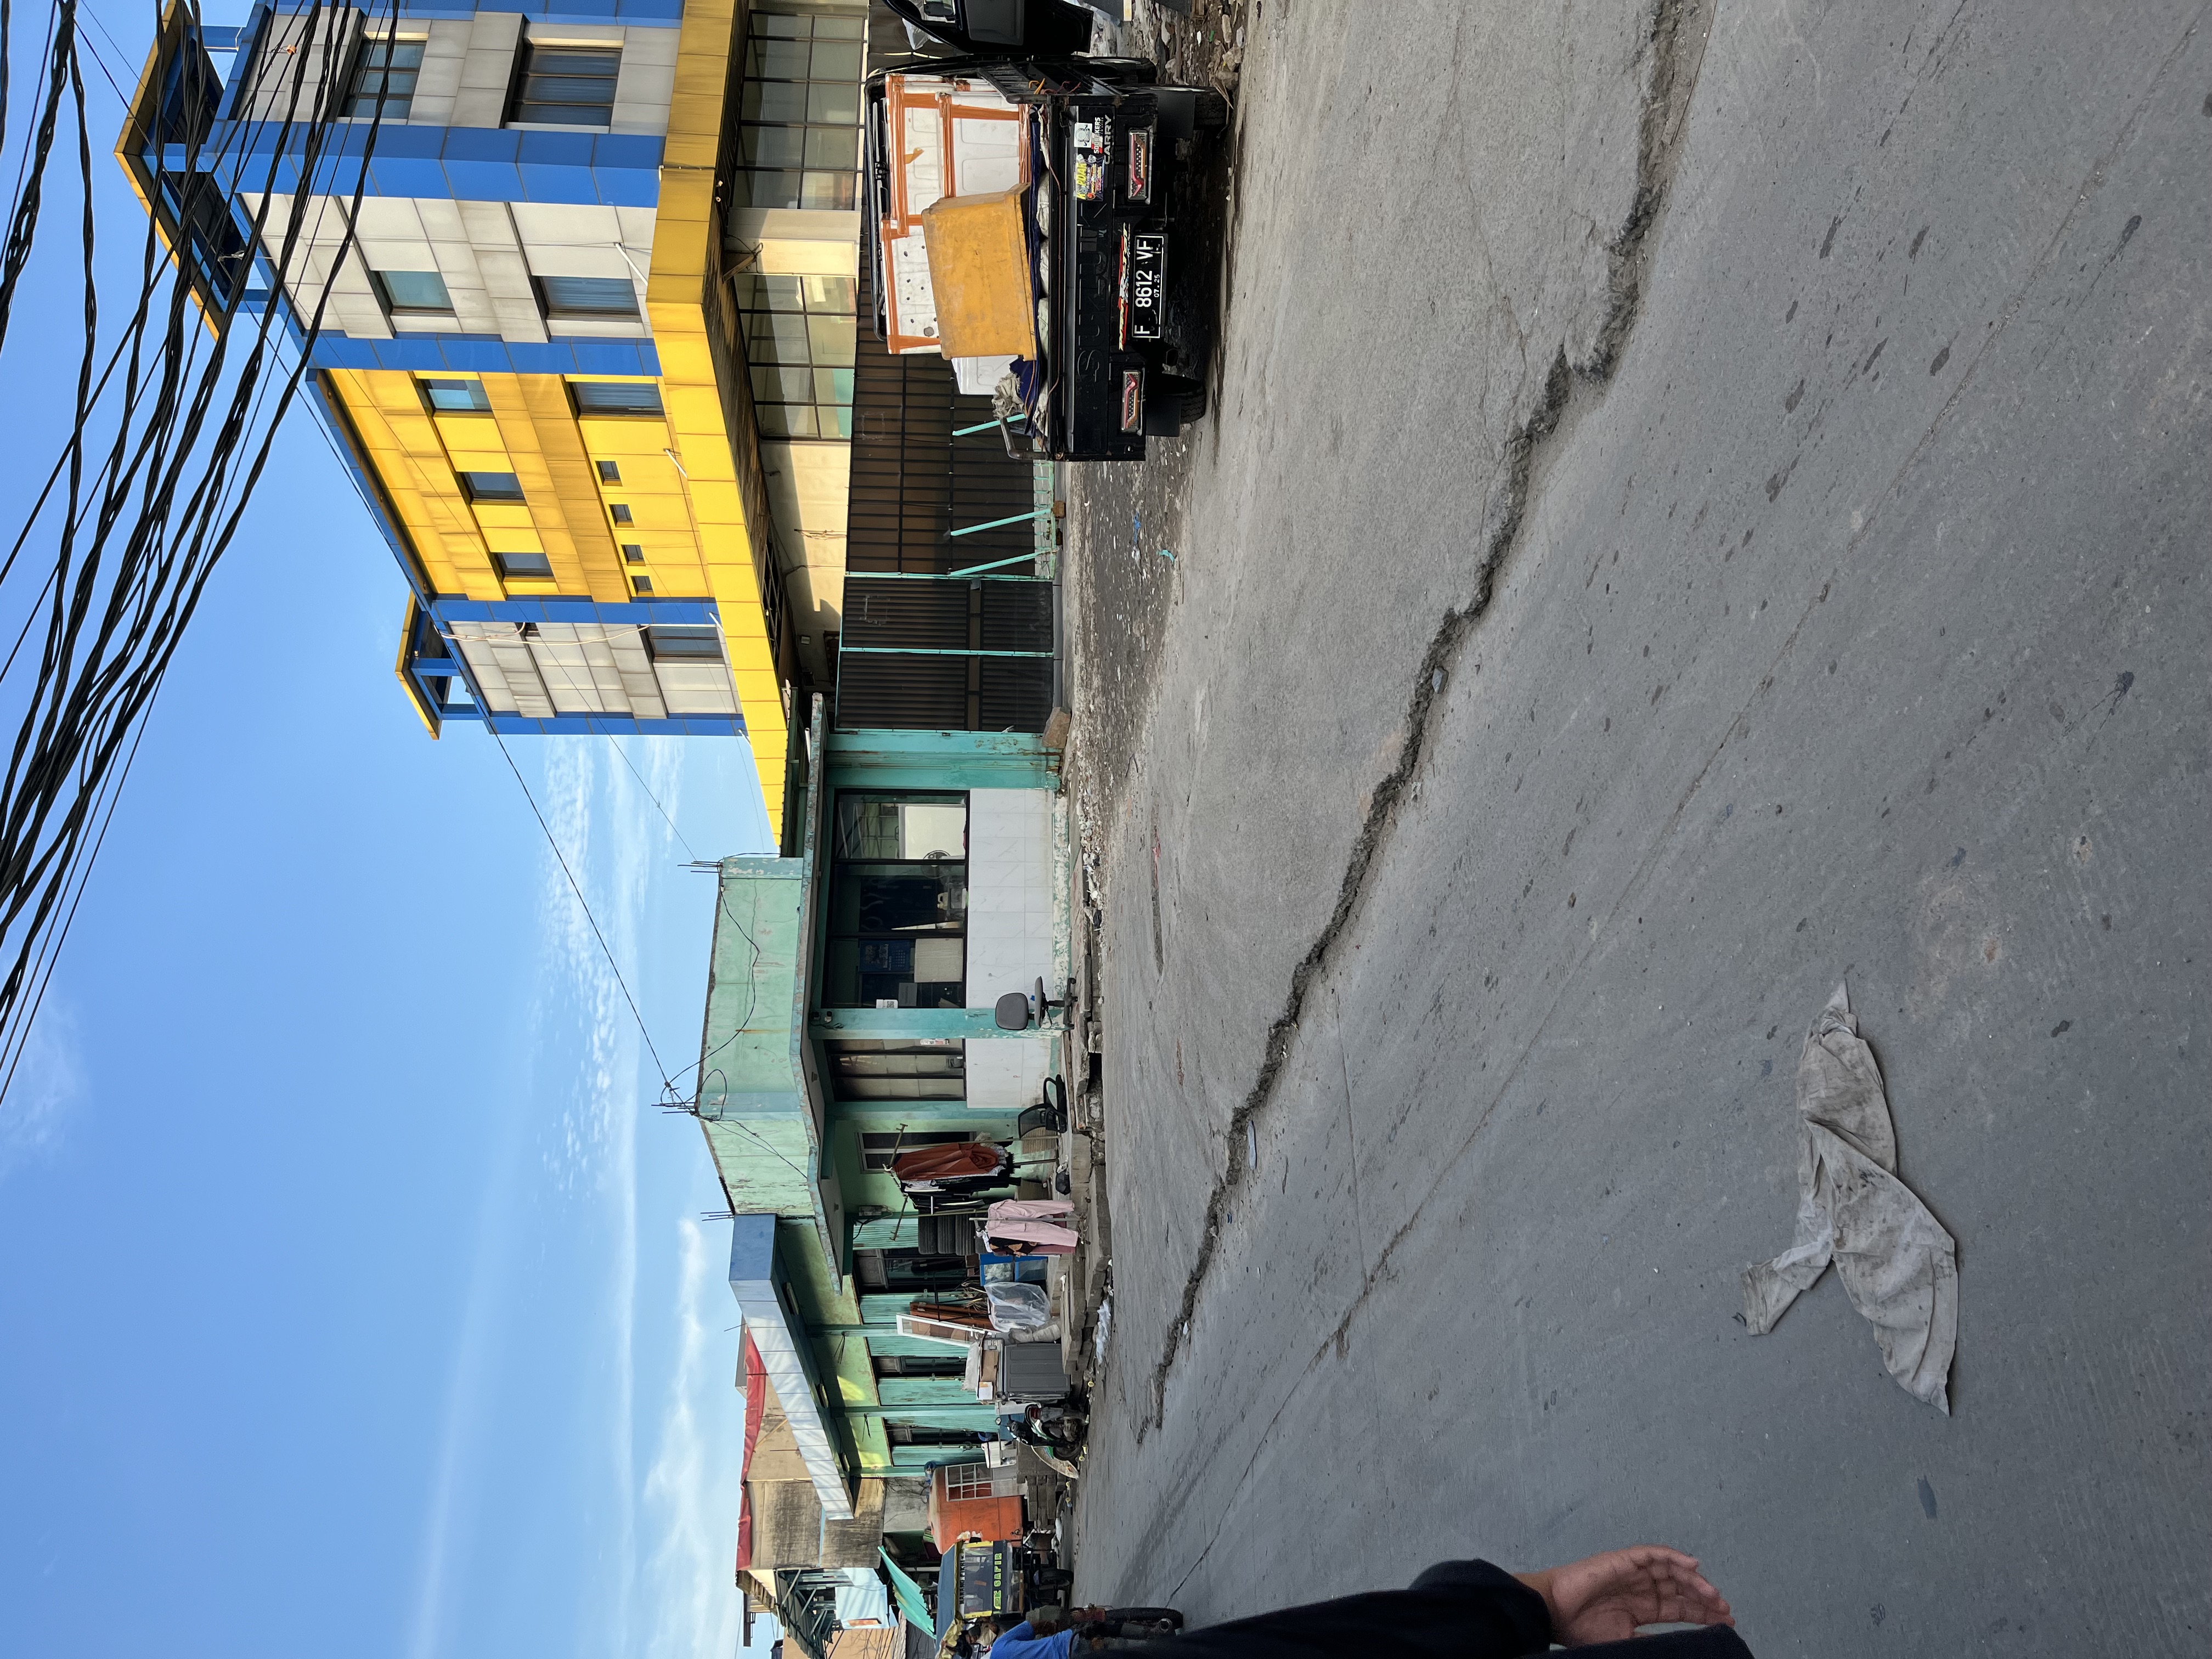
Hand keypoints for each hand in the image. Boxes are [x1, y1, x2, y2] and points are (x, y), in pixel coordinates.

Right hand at [1514, 1545, 1733, 1645]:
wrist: (1555, 1612)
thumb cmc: (1583, 1631)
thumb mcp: (1627, 1642)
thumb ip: (1652, 1642)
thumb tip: (1680, 1650)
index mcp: (1643, 1608)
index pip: (1681, 1608)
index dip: (1704, 1613)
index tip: (1727, 1622)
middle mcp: (1643, 1588)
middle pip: (1682, 1588)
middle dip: (1705, 1597)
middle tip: (1725, 1609)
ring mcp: (1635, 1572)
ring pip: (1673, 1570)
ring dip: (1695, 1580)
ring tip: (1713, 1594)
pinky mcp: (1625, 1559)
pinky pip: (1654, 1554)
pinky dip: (1674, 1556)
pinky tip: (1692, 1565)